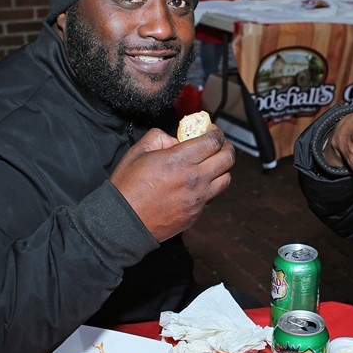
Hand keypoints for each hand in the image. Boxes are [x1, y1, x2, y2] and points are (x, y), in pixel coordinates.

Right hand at [110, 127, 234, 241]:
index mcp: (180, 160)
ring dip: (222, 169)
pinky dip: (211, 187)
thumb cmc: (128, 188)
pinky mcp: (197, 213)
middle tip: (218, 145)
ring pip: (226, 179)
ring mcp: (198, 198)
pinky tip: (199, 184)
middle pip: (227, 158)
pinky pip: (214, 196)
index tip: (212, 131)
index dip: (216, 133)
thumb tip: (174, 140)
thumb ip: (159, 138)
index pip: (213, 141)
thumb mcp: (138, 152)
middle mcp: (194, 179)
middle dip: (226, 147)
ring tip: (212, 165)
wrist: (124, 222)